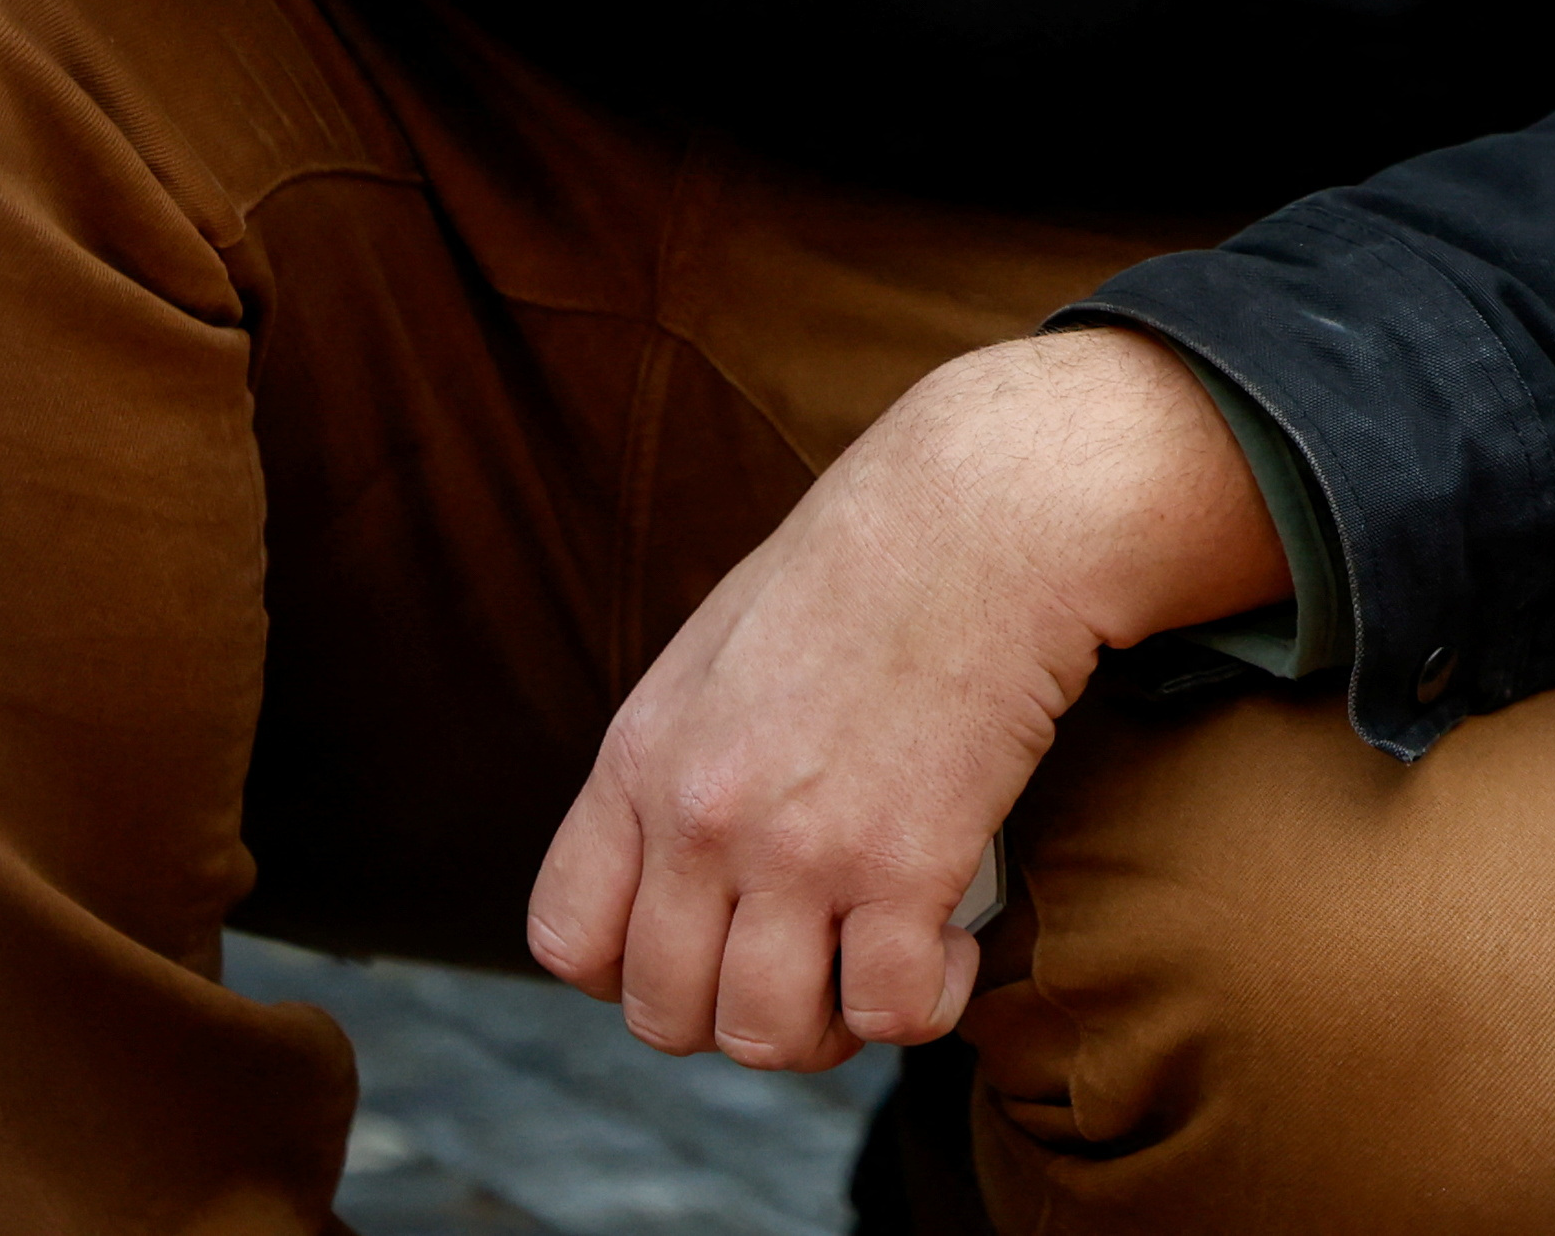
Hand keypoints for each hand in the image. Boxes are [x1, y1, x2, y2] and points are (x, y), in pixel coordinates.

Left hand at [529, 328, 1284, 1072]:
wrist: (985, 516)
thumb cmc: (867, 566)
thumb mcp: (718, 652)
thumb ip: (682, 765)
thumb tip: (688, 870)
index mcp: (641, 757)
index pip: (569, 940)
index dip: (635, 971)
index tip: (708, 944)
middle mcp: (701, 816)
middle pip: (666, 1016)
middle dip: (739, 1013)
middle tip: (811, 961)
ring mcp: (800, 848)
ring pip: (768, 1039)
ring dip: (831, 1026)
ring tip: (879, 959)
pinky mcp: (908, 866)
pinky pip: (892, 1014)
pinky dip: (925, 1005)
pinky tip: (953, 946)